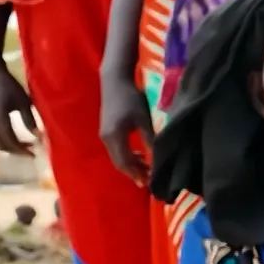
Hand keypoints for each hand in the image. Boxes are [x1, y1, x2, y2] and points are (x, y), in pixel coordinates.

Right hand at [0, 55, 36, 155]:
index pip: (11, 142)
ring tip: (25, 143)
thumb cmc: (8, 85)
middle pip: (2, 145)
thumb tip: (38, 136)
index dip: (22, 151)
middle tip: (31, 150)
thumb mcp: (23, 102)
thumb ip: (29, 120)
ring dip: (10, 144)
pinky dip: (2, 137)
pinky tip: (13, 134)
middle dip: (17, 150)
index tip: (34, 154)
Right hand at [99, 66, 153, 184]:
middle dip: (134, 173)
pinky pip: (117, 150)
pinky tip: (140, 156)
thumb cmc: (131, 98)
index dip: (137, 174)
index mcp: (115, 136)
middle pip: (119, 163)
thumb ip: (150, 139)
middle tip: (149, 181)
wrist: (115, 81)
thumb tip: (159, 158)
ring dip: (132, 165)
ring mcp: (105, 135)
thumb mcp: (144, 119)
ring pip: (118, 157)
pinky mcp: (107, 131)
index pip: (125, 162)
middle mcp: (106, 138)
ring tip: (147, 170)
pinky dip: (128, 156)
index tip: (150, 182)